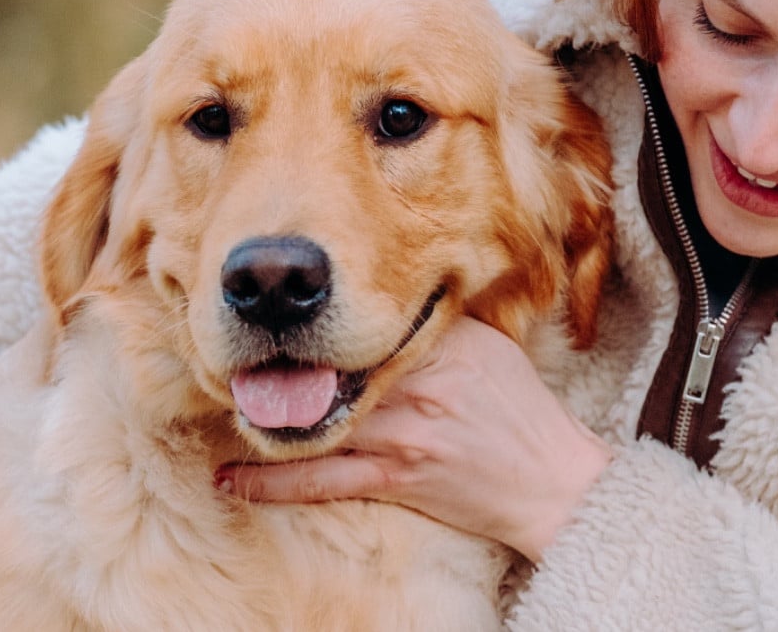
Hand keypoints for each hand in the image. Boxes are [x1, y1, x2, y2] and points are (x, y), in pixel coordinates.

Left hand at [216, 315, 611, 562]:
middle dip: (286, 360)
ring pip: (320, 417)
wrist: (552, 483)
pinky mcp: (397, 478)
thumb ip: (443, 324)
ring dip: (268, 412)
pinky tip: (233, 477)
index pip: (374, 324)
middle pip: (337, 366)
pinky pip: (321, 480)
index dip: (327, 318)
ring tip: (225, 403)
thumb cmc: (524, 413)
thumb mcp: (492, 349)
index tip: (287, 311)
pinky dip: (273, 480)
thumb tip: (394, 296)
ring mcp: (406, 434)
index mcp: (448, 347)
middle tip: (237, 351)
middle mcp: (422, 385)